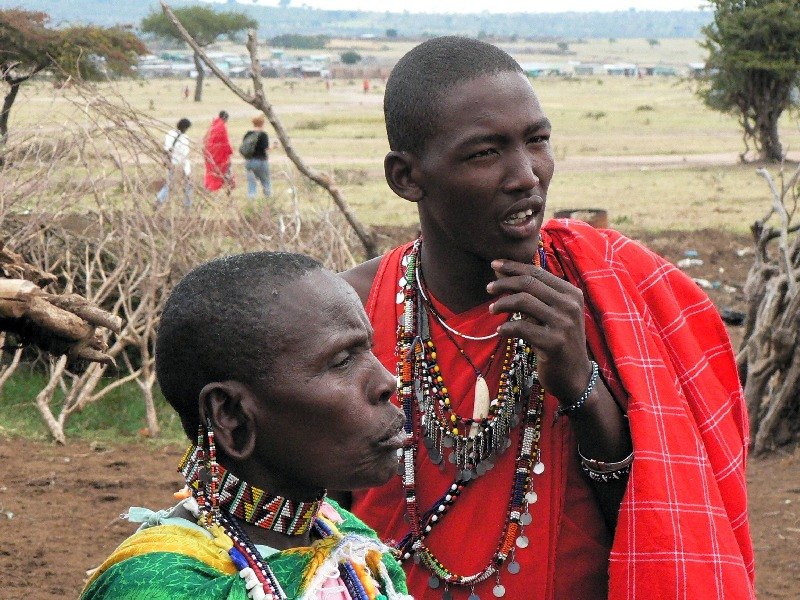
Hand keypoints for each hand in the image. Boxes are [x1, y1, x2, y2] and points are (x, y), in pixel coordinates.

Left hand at [487, 259, 592, 403]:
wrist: (575, 376)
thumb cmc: (559, 341)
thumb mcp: (554, 314)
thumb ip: (536, 295)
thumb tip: (503, 273)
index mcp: (571, 293)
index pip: (537, 273)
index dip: (513, 267)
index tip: (494, 264)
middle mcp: (570, 306)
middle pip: (529, 284)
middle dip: (504, 282)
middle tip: (488, 288)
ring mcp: (563, 324)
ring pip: (523, 301)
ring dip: (502, 304)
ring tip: (492, 310)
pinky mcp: (554, 343)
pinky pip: (521, 327)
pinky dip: (506, 327)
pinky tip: (500, 330)